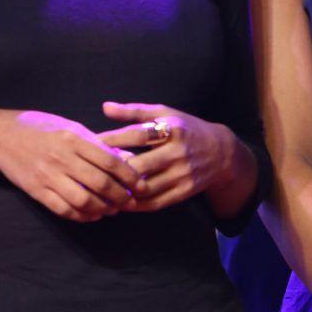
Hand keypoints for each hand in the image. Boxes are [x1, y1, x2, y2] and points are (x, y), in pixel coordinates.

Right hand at [0, 110, 143, 221]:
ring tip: (112, 209)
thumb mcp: (69, 127)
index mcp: (72, 137)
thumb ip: (95, 143)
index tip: (141, 185)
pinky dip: (81, 216)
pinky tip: (92, 214)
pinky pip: (64, 209)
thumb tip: (125, 158)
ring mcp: (47, 175)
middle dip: (120, 196)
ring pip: (83, 200)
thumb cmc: (39, 127)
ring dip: (102, 209)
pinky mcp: (36, 191)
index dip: (129, 176)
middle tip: (130, 201)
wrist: (0, 136)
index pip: (109, 160)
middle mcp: (61, 157)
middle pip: (100, 183)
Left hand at [97, 102, 240, 210]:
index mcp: (172, 129)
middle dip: (114, 170)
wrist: (220, 153)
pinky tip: (121, 200)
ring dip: (122, 190)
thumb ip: (134, 111)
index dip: (112, 139)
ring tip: (102, 187)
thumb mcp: (164, 113)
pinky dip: (136, 204)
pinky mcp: (184, 191)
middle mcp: (178, 153)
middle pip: (139, 165)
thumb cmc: (185, 128)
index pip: (137, 135)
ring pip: (145, 188)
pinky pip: (155, 202)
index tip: (91, 143)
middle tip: (92, 170)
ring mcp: (182, 174)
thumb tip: (105, 107)